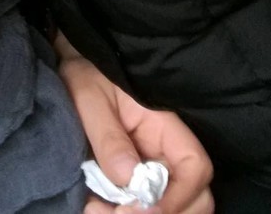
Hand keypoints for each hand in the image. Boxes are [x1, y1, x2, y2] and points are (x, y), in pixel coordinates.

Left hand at [56, 36, 212, 213]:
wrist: (74, 70)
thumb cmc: (86, 75)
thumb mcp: (90, 98)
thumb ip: (109, 137)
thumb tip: (128, 178)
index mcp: (164, 126)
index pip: (194, 165)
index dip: (178, 196)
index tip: (138, 207)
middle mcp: (167, 151)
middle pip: (196, 196)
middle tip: (116, 213)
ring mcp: (155, 167)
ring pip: (174, 207)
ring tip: (100, 210)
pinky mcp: (137, 180)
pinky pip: (148, 206)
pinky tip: (98, 207)